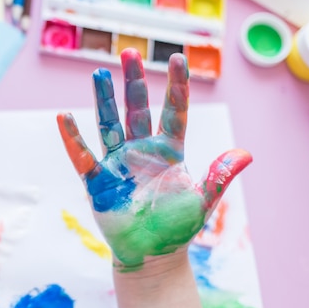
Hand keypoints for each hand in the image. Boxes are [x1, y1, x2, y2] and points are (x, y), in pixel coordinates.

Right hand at [57, 49, 251, 272]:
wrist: (152, 254)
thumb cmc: (177, 228)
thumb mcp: (202, 201)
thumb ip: (218, 176)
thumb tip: (245, 155)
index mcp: (168, 152)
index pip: (173, 112)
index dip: (176, 86)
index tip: (177, 58)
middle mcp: (141, 151)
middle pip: (136, 109)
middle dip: (133, 82)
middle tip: (129, 53)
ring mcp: (117, 163)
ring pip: (108, 124)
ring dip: (103, 100)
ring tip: (100, 74)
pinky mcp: (97, 181)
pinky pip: (83, 156)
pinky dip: (73, 138)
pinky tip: (64, 117)